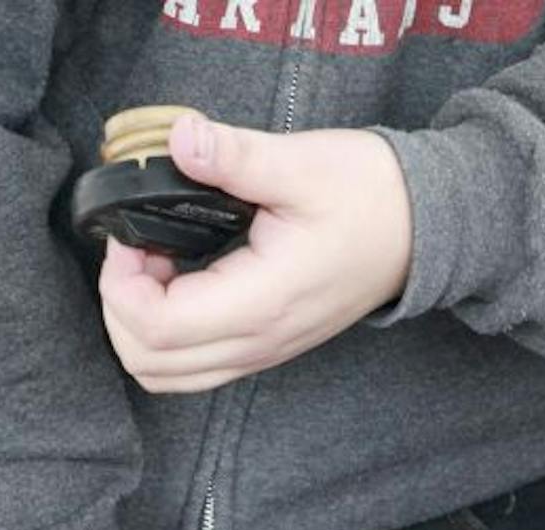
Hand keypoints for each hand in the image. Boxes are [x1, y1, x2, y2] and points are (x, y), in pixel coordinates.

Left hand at [99, 114, 413, 393]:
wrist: (424, 230)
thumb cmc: (371, 197)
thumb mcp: (302, 164)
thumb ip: (234, 156)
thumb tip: (180, 139)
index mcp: (262, 303)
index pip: (156, 328)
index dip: (121, 284)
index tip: (130, 237)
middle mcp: (259, 341)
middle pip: (149, 363)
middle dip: (121, 307)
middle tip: (136, 250)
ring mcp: (262, 351)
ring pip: (167, 376)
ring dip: (140, 327)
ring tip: (157, 268)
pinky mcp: (265, 346)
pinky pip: (193, 367)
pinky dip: (167, 335)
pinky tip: (182, 281)